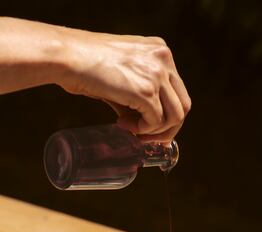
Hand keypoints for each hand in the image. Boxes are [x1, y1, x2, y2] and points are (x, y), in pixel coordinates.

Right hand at [59, 30, 190, 141]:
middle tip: (147, 138)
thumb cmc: (86, 63)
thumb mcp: (123, 70)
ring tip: (132, 131)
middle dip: (167, 129)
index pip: (178, 91)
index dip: (168, 115)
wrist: (67, 56)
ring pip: (174, 117)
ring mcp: (157, 74)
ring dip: (154, 132)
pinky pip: (156, 122)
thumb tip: (147, 125)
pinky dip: (142, 131)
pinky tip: (122, 124)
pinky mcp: (146, 91)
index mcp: (160, 51)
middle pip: (183, 106)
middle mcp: (163, 59)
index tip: (152, 128)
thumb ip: (141, 92)